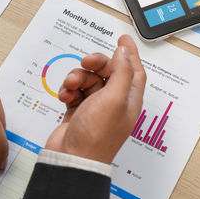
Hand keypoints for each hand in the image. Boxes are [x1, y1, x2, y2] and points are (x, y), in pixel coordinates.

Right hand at [46, 35, 145, 163]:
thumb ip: (121, 71)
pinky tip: (66, 96)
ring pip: (88, 79)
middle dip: (96, 64)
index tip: (123, 38)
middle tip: (87, 62)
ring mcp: (95, 107)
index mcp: (129, 99)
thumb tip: (124, 51)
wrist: (72, 159)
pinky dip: (68, 90)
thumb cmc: (97, 137)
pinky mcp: (78, 112)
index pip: (134, 70)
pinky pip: (74, 91)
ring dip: (77, 78)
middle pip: (108, 71)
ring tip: (71, 85)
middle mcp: (114, 102)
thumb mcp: (115, 98)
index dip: (130, 53)